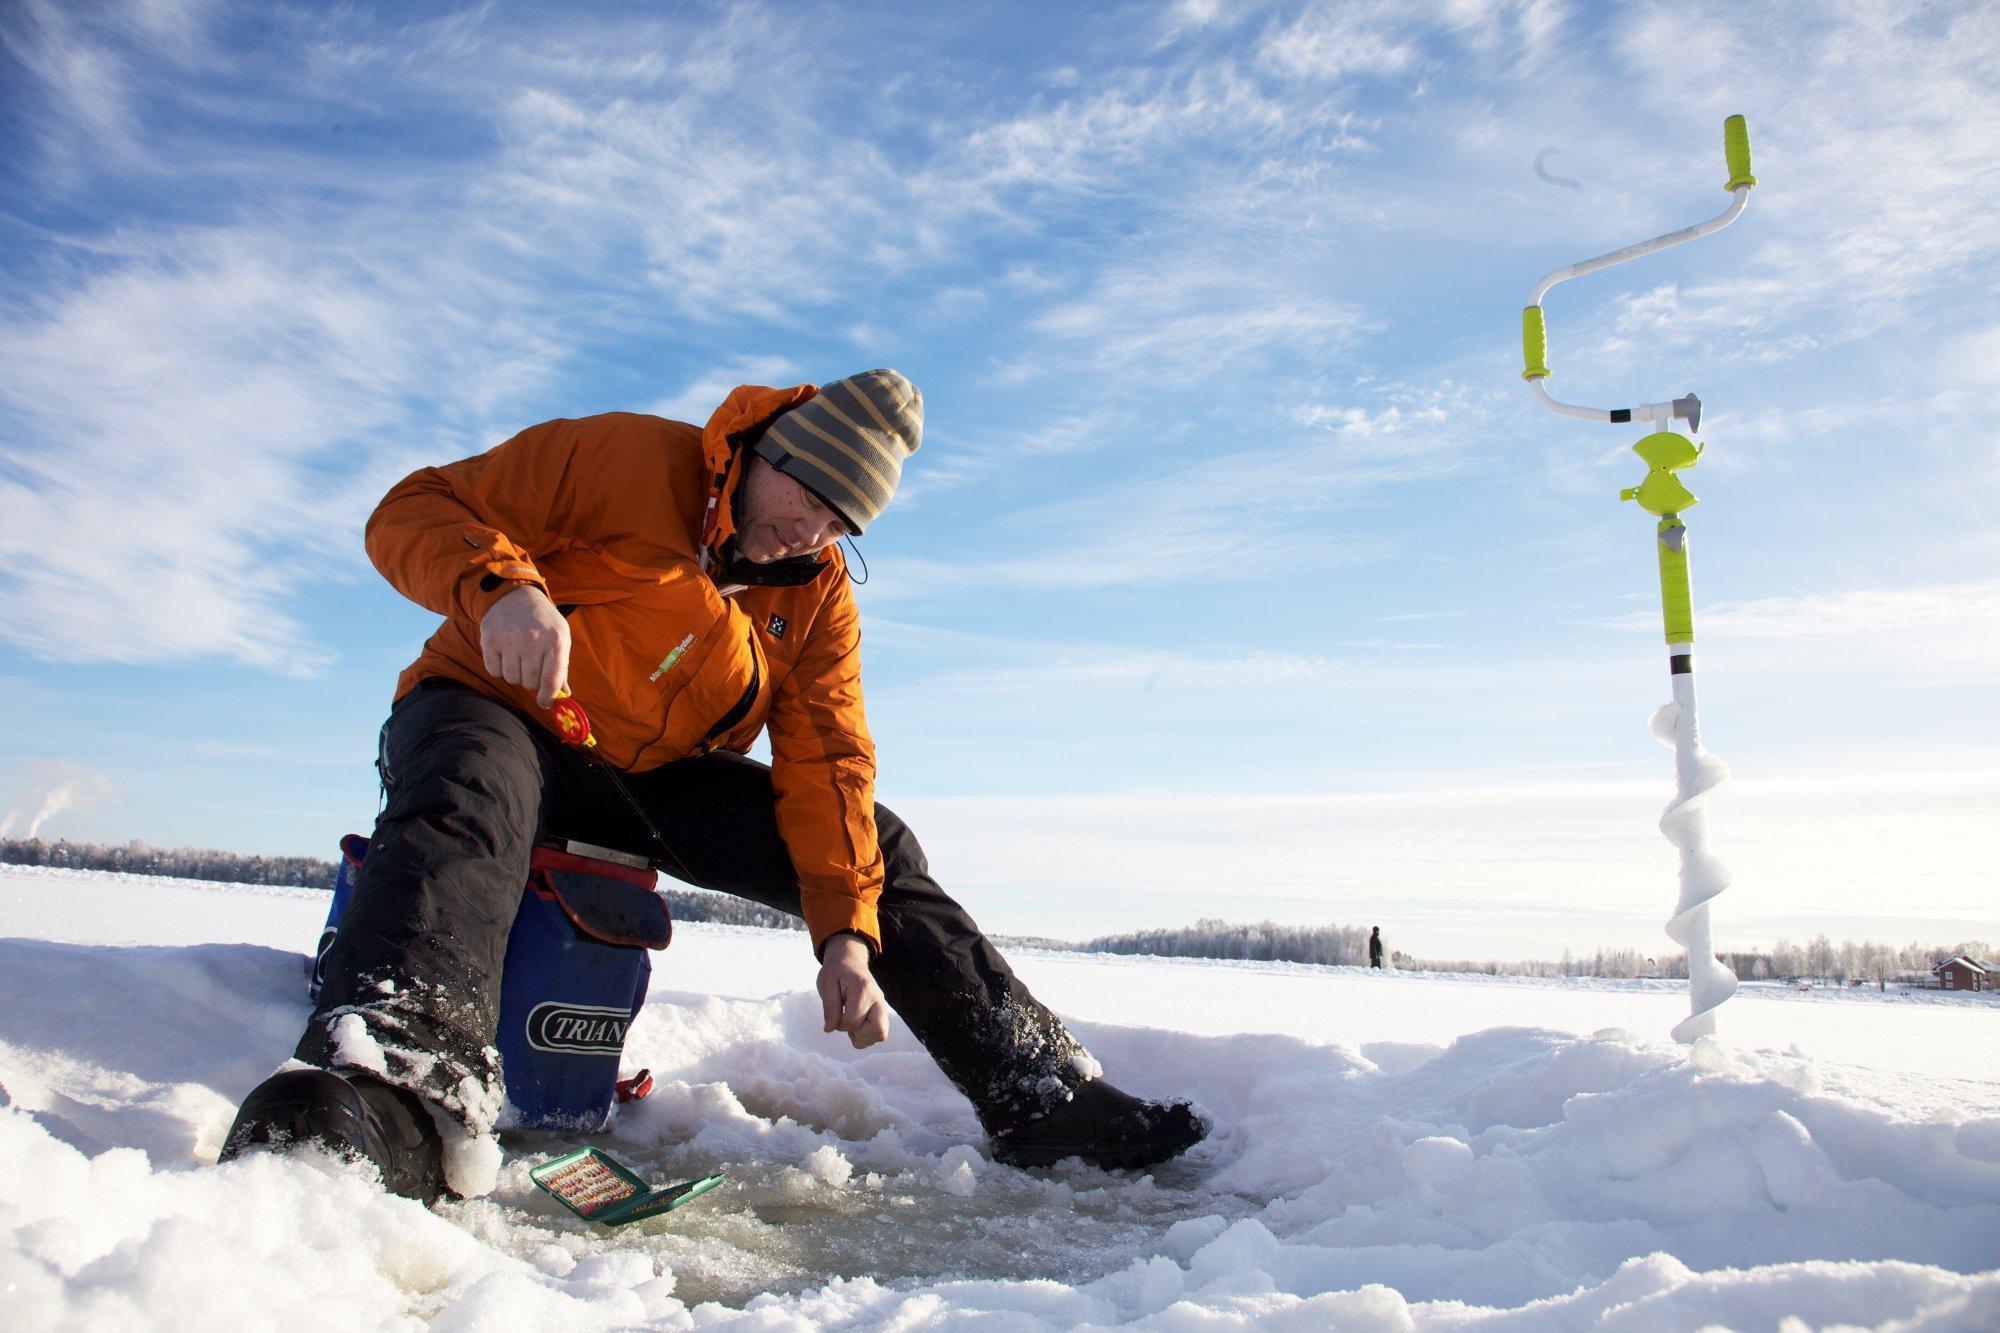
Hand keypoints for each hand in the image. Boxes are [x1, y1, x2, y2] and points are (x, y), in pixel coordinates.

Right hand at [479, 584, 570, 708]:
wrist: (516, 596)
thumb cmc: (543, 622)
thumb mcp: (560, 638)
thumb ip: (561, 668)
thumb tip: (564, 695)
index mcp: (556, 641)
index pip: (551, 680)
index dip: (548, 697)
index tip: (545, 703)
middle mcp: (533, 640)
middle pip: (530, 683)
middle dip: (531, 679)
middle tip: (531, 663)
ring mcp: (510, 639)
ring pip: (512, 679)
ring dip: (515, 673)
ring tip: (518, 655)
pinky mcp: (490, 639)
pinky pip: (494, 671)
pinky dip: (499, 667)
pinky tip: (505, 652)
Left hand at [817, 935, 888, 1048]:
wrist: (849, 962)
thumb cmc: (836, 972)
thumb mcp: (826, 984)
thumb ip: (829, 1007)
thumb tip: (829, 1029)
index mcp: (863, 990)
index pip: (853, 1021)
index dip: (840, 1023)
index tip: (835, 1013)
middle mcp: (878, 999)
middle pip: (878, 1030)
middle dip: (859, 1034)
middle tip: (847, 1023)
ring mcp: (882, 1006)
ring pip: (880, 1034)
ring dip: (862, 1036)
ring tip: (851, 1023)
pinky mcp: (881, 1012)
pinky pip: (878, 1033)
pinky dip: (866, 1035)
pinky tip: (856, 1024)